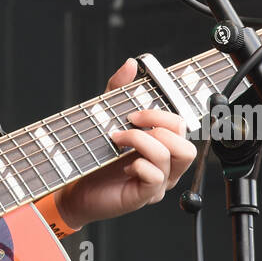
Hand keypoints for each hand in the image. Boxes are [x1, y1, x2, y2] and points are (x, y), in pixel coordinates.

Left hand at [55, 58, 197, 229]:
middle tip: (128, 124)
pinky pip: (155, 177)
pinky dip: (138, 165)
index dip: (160, 114)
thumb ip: (119, 90)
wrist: (75, 187)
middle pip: (186, 142)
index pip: (180, 125)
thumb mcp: (106, 116)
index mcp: (161, 146)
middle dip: (156, 126)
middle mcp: (165, 166)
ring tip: (118, 141)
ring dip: (141, 140)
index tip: (134, 112)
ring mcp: (158, 182)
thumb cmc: (95, 156)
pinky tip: (123, 166)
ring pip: (171, 156)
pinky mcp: (145, 195)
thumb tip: (131, 64)